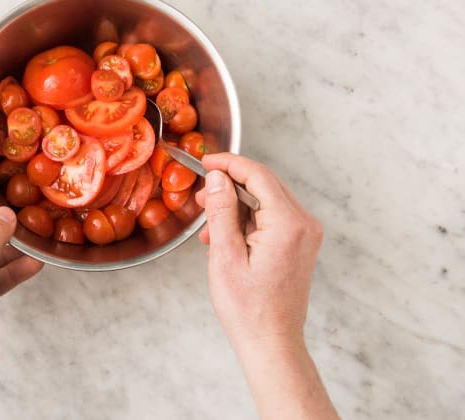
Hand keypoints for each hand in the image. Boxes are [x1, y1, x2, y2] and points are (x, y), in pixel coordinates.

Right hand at [195, 153, 321, 348]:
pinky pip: (270, 219)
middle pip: (264, 185)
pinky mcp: (298, 245)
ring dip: (235, 207)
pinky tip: (224, 239)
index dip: (229, 164)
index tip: (206, 162)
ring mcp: (304, 236)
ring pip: (265, 202)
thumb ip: (222, 211)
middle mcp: (303, 225)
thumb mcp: (225, 256)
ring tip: (209, 229)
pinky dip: (246, 222)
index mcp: (288, 224)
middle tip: (201, 198)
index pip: (259, 175)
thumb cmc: (248, 309)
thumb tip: (219, 178)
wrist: (271, 343)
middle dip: (230, 186)